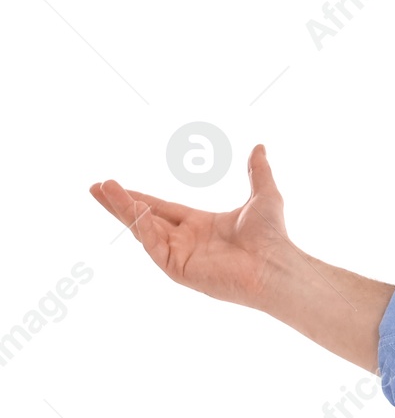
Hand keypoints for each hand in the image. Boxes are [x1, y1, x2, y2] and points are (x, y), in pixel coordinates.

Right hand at [88, 143, 296, 309]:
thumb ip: (258, 172)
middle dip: (119, 203)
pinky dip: (142, 227)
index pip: (162, 208)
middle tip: (95, 187)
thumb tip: (260, 147)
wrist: (276, 266)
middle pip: (144, 219)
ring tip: (105, 189)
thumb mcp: (264, 196)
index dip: (139, 197)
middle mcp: (186, 241)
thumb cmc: (273, 237)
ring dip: (124, 209)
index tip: (115, 185)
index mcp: (200, 226)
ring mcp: (181, 257)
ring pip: (144, 230)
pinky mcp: (178, 270)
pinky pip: (154, 245)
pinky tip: (134, 208)